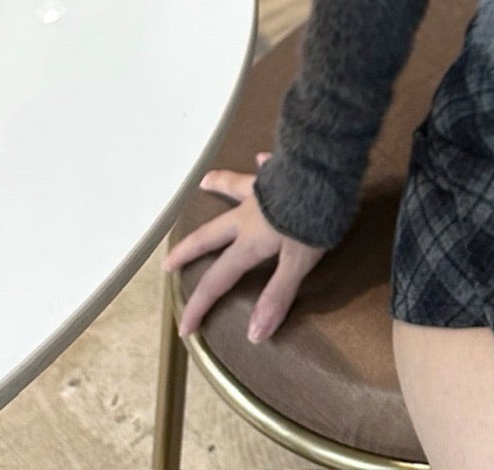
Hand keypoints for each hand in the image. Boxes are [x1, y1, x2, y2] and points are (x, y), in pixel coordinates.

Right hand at [161, 150, 328, 343]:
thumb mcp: (298, 263)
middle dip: (189, 250)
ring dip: (219, 187)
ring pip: (233, 189)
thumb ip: (277, 295)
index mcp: (249, 242)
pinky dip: (262, 165)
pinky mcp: (282, 171)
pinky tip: (261, 158)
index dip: (199, 305)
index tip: (183, 328)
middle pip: (210, 235)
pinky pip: (266, 169)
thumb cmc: (314, 219)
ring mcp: (263, 190)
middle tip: (168, 261)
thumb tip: (253, 335)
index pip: (217, 279)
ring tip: (205, 182)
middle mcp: (248, 216)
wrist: (325, 170)